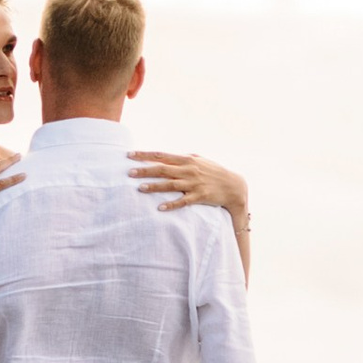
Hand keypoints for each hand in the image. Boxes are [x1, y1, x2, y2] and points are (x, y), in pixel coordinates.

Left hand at [129, 149, 246, 216]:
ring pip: (170, 185)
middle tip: (129, 173)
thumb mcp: (199, 160)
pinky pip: (183, 201)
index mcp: (186, 159)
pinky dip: (171, 204)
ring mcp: (194, 184)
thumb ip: (183, 158)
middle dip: (145, 170)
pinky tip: (160, 207)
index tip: (130, 155)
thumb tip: (166, 156)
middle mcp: (189, 170)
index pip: (161, 155)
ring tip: (140, 188)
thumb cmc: (214, 171)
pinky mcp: (199, 197)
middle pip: (163, 169)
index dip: (144, 155)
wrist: (233, 186)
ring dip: (155, 186)